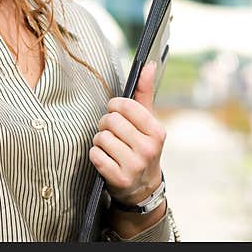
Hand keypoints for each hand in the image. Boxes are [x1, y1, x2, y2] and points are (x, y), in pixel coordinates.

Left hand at [89, 61, 165, 206]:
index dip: (115, 106)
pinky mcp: (119, 179)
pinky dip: (95, 155)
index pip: (125, 105)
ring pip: (101, 137)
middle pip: (110, 121)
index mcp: (157, 131)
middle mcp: (148, 149)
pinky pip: (94, 155)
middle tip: (113, 133)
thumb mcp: (147, 121)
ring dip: (100, 140)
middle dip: (106, 124)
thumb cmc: (141, 145)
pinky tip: (106, 160)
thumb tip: (149, 64)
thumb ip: (144, 92)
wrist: (143, 187)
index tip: (117, 112)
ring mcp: (134, 166)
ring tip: (110, 147)